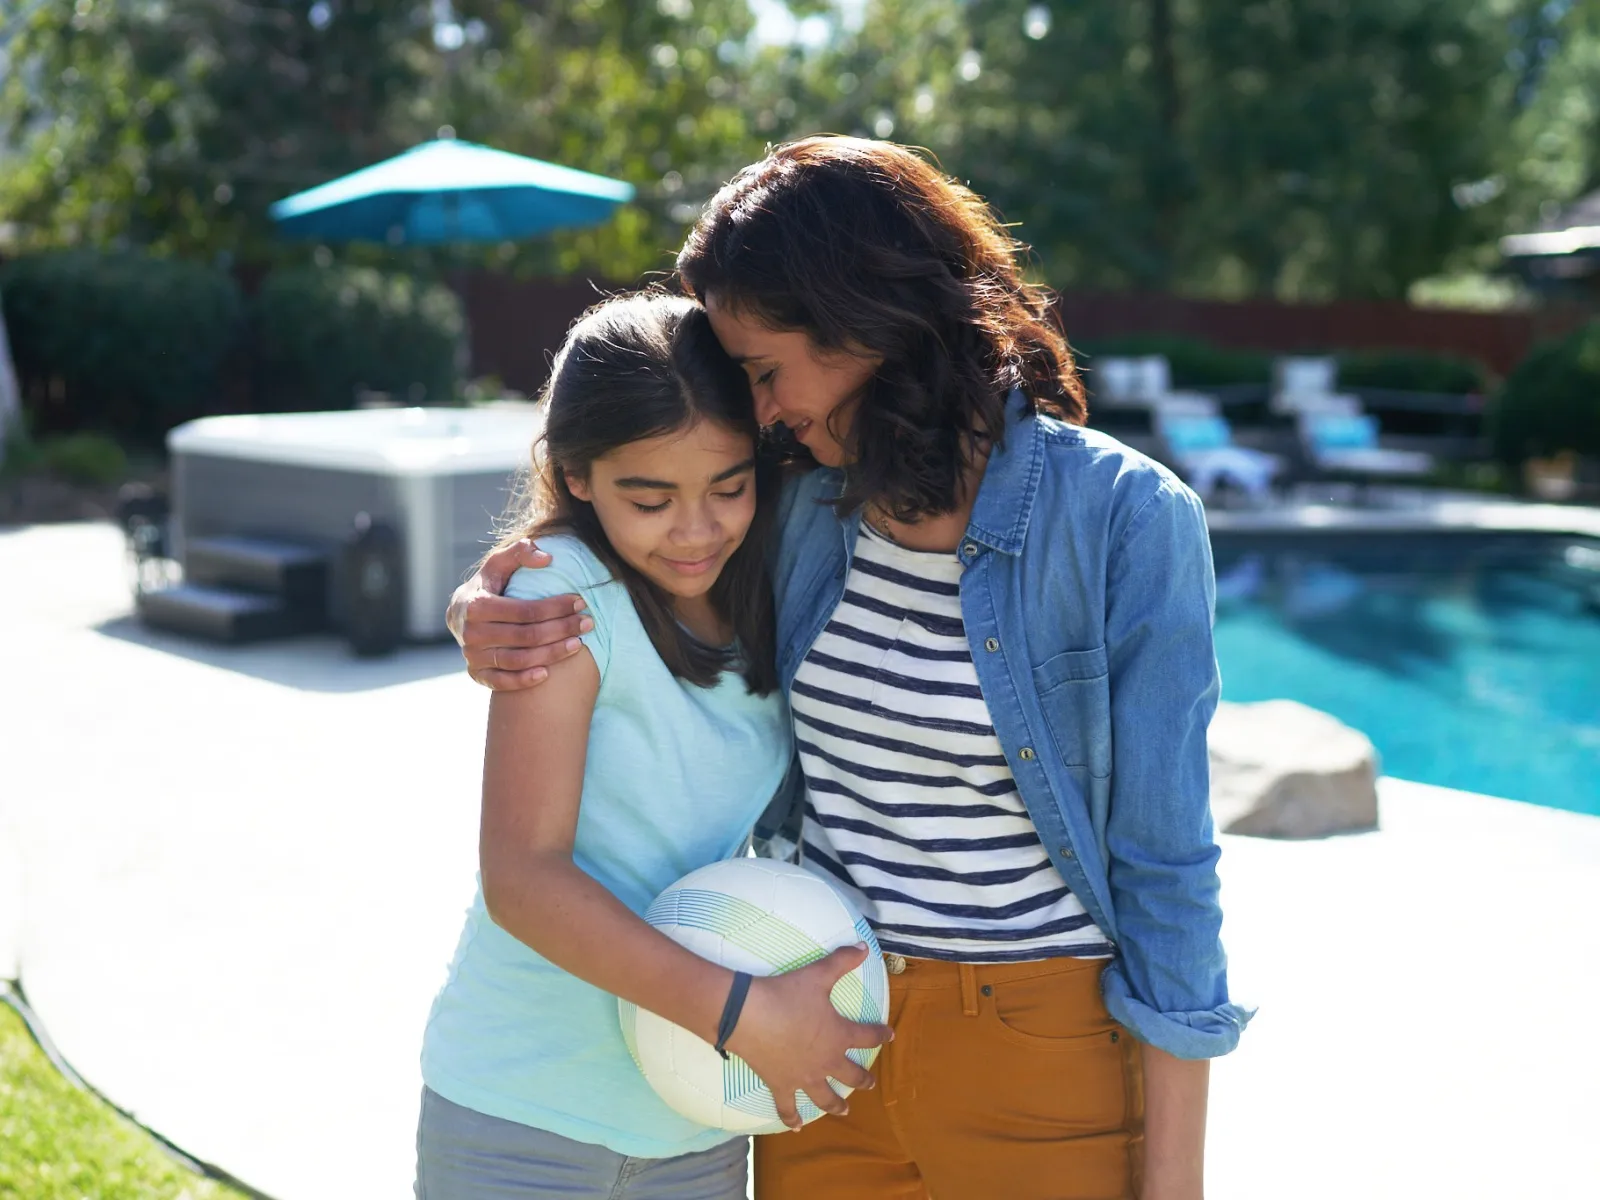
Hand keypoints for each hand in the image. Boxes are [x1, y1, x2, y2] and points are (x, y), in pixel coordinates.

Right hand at [447, 538, 591, 690]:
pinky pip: (502, 682)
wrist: (460, 614)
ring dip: (552, 654)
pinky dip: (524, 680)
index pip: (526, 610)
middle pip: (527, 636)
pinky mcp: (476, 674)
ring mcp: (473, 656)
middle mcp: (472, 633)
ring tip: (578, 644)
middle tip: (587, 623)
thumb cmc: (489, 585)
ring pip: (519, 660)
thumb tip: (547, 558)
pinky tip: (548, 673)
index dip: (556, 607)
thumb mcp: (499, 563)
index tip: (581, 602)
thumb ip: (520, 552)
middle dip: (562, 629)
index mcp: (477, 605)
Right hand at [724, 945, 893, 1130]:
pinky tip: (797, 1127)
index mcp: (838, 1035)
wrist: (750, 1016)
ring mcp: (804, 1077)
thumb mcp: (818, 974)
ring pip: (825, 1097)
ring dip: (837, 1105)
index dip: (880, 1034)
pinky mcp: (781, 1085)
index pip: (867, 1036)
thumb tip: (862, 946)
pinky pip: (787, 1107)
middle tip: (870, 1083)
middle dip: (862, 1079)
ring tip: (845, 1111)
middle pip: (850, 1075)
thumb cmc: (787, 994)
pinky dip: (791, 1118)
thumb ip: (842, 961)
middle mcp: (826, 1061)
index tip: (889, 1035)